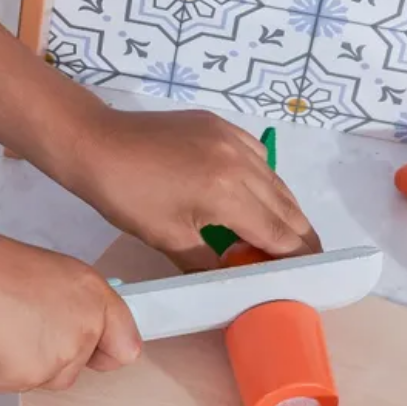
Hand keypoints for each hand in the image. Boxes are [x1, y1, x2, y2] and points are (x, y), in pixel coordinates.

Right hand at [0, 224, 140, 393]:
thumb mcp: (46, 274)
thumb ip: (68, 304)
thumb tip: (67, 323)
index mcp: (93, 295)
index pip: (125, 343)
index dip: (106, 351)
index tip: (96, 354)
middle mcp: (84, 326)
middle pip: (75, 368)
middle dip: (47, 359)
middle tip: (17, 331)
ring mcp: (59, 355)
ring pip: (41, 380)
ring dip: (16, 367)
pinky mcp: (28, 377)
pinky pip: (3, 387)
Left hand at [67, 109, 320, 269]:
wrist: (96, 142)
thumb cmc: (125, 195)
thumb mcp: (168, 239)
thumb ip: (210, 262)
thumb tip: (236, 279)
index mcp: (228, 194)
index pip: (277, 233)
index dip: (297, 257)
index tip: (311, 273)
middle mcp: (241, 163)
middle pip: (287, 207)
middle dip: (300, 236)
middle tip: (310, 258)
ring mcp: (233, 139)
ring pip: (277, 181)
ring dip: (286, 209)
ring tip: (289, 233)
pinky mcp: (222, 126)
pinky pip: (258, 157)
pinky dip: (265, 180)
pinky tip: (257, 196)